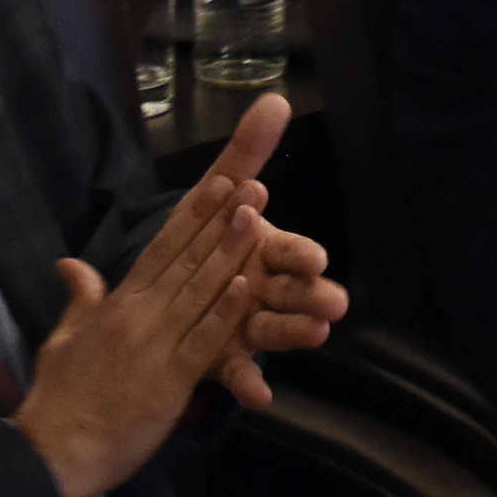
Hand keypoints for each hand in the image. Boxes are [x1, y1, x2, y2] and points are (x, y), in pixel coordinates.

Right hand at [9, 180, 266, 496]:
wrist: (48, 452)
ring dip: (230, 253)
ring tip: (256, 216)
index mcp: (118, 304)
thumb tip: (71, 264)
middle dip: (219, 218)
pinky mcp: (167, 379)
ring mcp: (154, 344)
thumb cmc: (58, 400)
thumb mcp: (64, 341)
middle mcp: (138, 314)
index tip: (220, 181)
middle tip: (250, 180)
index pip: (160, 247)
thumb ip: (80, 300)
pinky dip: (225, 314)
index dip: (192, 214)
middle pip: (185, 257)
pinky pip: (202, 342)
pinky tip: (248, 289)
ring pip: (199, 291)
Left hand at [188, 92, 347, 388]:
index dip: (298, 253)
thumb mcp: (219, 196)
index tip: (316, 259)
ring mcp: (242, 322)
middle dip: (309, 295)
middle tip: (334, 304)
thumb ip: (246, 151)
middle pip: (286, 288)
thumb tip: (274, 100)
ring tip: (315, 338)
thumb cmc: (210, 242)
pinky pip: (235, 370)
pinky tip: (259, 396)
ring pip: (271, 328)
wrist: (162, 300)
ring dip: (293, 333)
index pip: (283, 247)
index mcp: (256, 249)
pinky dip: (247, 382)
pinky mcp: (221, 356)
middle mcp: (256, 284)